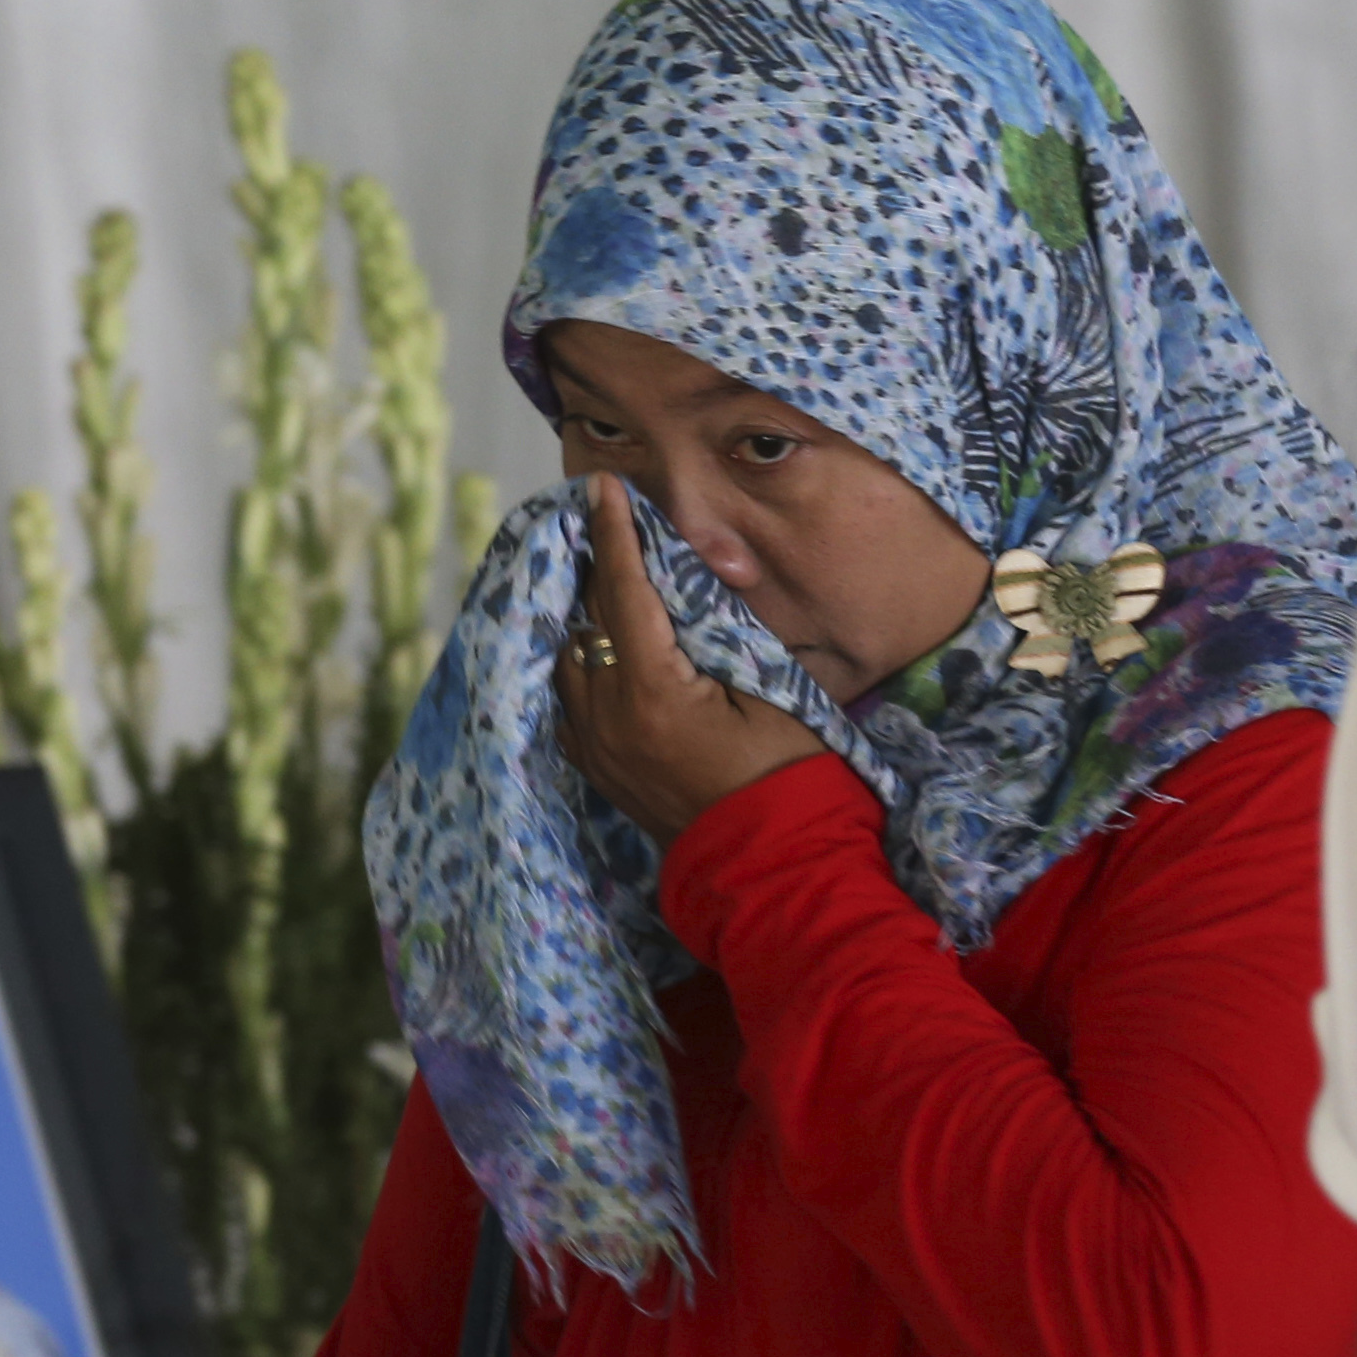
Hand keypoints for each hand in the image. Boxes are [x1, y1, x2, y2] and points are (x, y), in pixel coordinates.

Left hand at [555, 474, 827, 841]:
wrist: (773, 867)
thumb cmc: (791, 775)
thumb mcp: (771, 691)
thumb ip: (726, 630)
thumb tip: (698, 574)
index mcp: (650, 694)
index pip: (620, 594)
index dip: (614, 536)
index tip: (600, 489)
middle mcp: (606, 719)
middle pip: (583, 620)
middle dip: (591, 567)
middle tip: (597, 519)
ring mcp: (594, 747)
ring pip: (566, 658)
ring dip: (579, 614)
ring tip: (595, 572)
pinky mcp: (596, 768)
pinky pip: (568, 697)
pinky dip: (577, 658)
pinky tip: (593, 637)